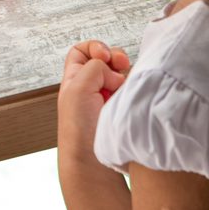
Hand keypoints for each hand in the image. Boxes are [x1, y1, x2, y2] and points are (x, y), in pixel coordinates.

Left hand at [57, 40, 129, 169]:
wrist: (93, 162)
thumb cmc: (78, 129)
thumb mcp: (77, 88)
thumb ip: (93, 67)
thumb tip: (114, 71)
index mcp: (74, 79)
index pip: (83, 51)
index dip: (95, 47)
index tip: (104, 57)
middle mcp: (91, 87)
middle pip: (106, 59)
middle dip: (116, 57)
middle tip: (122, 64)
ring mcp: (108, 98)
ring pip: (122, 74)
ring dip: (126, 74)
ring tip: (125, 86)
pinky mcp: (123, 110)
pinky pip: (132, 90)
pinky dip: (134, 87)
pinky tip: (132, 95)